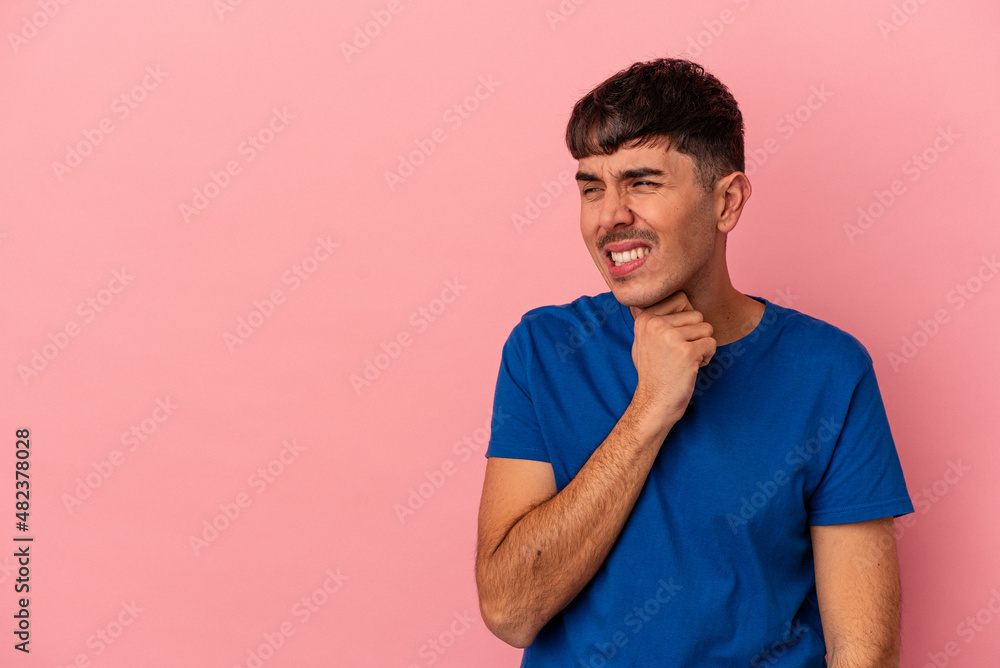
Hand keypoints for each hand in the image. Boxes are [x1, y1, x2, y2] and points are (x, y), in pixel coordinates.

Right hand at [630, 291, 715, 426]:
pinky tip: (693, 367)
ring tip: (686, 360)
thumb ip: (655, 318)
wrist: (654, 402)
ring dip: (702, 345)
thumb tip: (678, 299)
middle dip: (695, 334)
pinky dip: (707, 356)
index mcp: (644, 318)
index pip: (681, 299)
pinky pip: (712, 343)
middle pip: (696, 314)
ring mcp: (671, 337)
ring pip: (706, 328)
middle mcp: (655, 324)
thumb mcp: (643, 340)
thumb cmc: (653, 372)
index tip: (675, 338)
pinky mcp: (687, 352)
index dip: (685, 319)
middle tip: (681, 352)